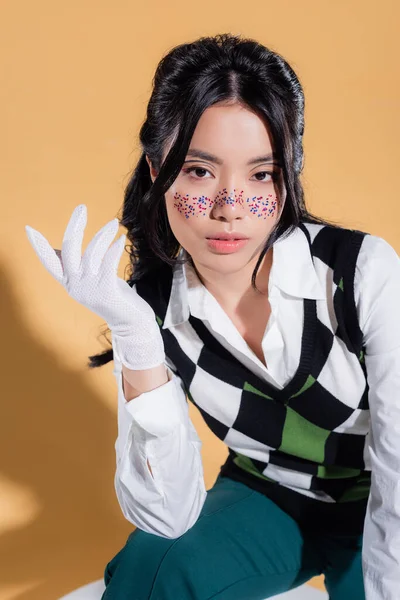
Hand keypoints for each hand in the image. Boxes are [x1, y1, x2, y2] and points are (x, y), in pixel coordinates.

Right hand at [25, 204, 165, 369]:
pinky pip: (108, 262)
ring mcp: (90, 290)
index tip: (28, 229)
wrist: (131, 323)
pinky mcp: (106, 291)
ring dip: (102, 235)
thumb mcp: (92, 280)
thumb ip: (78, 267)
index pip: (49, 262)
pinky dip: (114, 248)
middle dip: (74, 226)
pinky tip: (121, 239)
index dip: (39, 246)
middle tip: (82, 208)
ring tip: (114, 223)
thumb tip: (61, 249)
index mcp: (69, 283)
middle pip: (69, 250)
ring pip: (91, 253)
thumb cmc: (113, 297)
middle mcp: (75, 286)